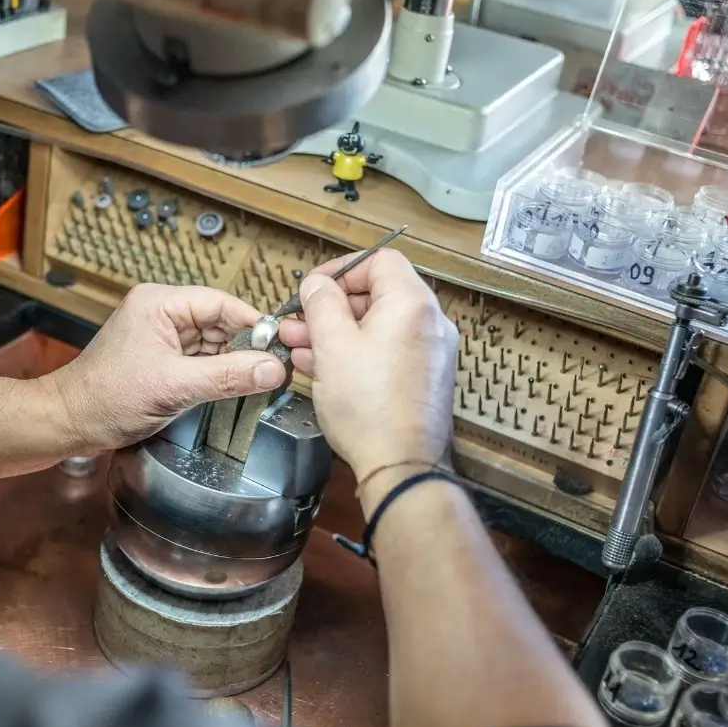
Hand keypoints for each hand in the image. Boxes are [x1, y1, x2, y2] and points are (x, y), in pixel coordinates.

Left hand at [49, 284, 288, 452]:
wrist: (69, 422)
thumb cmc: (105, 398)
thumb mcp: (175, 386)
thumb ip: (228, 376)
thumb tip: (271, 369)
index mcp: (159, 303)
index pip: (222, 303)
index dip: (253, 324)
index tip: (279, 346)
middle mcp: (160, 311)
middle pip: (220, 321)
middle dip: (245, 347)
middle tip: (271, 371)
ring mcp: (160, 334)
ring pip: (213, 342)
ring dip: (232, 362)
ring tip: (254, 383)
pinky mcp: (160, 357)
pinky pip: (200, 359)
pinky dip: (216, 373)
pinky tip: (231, 388)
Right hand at [278, 249, 457, 483]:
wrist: (401, 464)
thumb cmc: (370, 406)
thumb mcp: (332, 345)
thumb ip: (322, 304)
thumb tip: (317, 285)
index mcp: (412, 303)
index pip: (379, 261)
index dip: (340, 269)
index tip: (313, 288)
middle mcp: (429, 322)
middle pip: (377, 294)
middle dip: (331, 306)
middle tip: (298, 321)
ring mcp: (429, 352)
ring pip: (377, 325)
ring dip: (337, 331)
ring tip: (299, 345)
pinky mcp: (422, 377)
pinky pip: (386, 350)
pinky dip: (356, 351)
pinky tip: (322, 365)